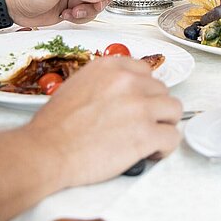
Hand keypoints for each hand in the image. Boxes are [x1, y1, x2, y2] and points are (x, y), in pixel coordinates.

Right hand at [29, 55, 181, 185]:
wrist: (46, 150)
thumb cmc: (55, 126)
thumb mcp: (78, 86)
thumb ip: (106, 83)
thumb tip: (123, 92)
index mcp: (112, 67)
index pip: (146, 73)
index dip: (144, 92)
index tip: (138, 104)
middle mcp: (129, 82)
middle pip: (162, 91)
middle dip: (153, 109)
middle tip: (139, 126)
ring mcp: (140, 107)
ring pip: (174, 110)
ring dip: (163, 125)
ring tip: (148, 139)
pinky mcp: (146, 134)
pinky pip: (173, 138)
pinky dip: (165, 147)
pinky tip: (150, 152)